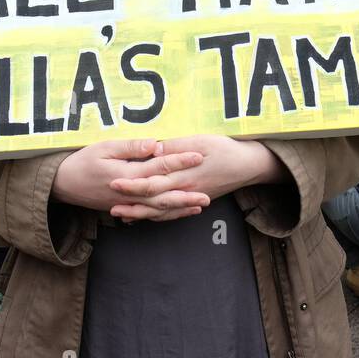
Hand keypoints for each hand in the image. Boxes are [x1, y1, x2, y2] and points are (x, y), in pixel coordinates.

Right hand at [53, 138, 208, 221]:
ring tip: (201, 205)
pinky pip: (149, 214)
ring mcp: (127, 204)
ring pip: (158, 208)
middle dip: (187, 193)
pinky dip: (166, 214)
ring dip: (180, 207)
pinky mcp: (125, 208)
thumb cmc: (82, 161)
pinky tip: (180, 211)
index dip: (179, 161)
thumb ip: (130, 147)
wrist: (62, 184)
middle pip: (163, 194)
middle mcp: (129, 193)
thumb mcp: (104, 148)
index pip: (158, 167)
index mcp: (126, 174)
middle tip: (209, 192)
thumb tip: (155, 144)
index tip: (198, 156)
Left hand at [108, 135, 287, 220]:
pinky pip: (173, 213)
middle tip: (109, 206)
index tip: (113, 182)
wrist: (249, 166)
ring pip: (161, 211)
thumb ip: (175, 146)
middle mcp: (185, 191)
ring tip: (120, 215)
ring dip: (140, 214)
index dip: (132, 183)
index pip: (153, 182)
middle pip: (153, 201)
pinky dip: (157, 216)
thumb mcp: (201, 141)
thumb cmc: (226, 149)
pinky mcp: (195, 200)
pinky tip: (145, 217)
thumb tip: (152, 148)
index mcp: (184, 175)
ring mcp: (190, 198)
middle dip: (131, 203)